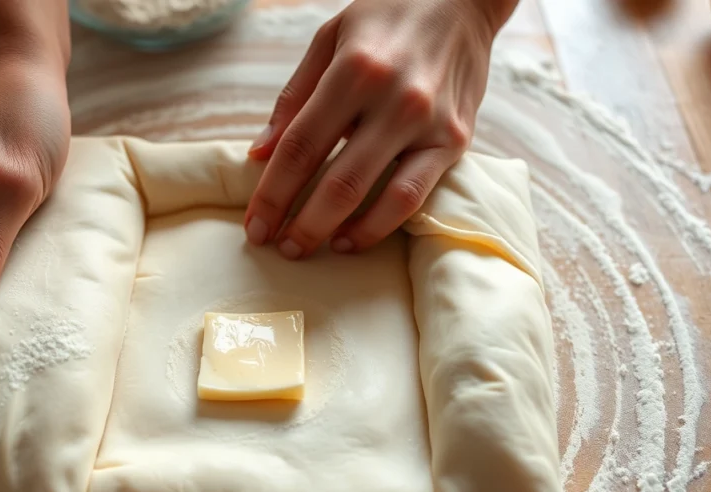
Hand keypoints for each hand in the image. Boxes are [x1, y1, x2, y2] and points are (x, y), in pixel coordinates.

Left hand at [245, 0, 516, 257]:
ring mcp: (429, 124)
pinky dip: (379, 226)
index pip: (301, 146)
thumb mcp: (330, 39)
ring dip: (337, 233)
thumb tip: (260, 155)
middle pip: (336, 182)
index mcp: (355, 70)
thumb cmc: (388, 16)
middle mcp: (394, 100)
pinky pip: (413, 197)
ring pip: (376, 197)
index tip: (254, 224)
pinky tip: (352, 238)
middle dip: (299, 224)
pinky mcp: (455, 140)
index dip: (273, 193)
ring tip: (311, 249)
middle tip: (277, 247)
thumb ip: (294, 98)